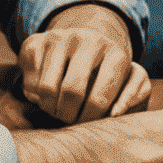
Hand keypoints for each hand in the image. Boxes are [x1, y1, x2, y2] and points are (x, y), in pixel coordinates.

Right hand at [19, 4, 149, 122]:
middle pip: (71, 92)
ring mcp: (60, 38)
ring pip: (46, 89)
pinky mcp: (35, 41)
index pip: (100, 98)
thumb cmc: (108, 73)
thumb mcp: (131, 83)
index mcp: (116, 53)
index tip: (89, 124)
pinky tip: (46, 92)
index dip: (90, 120)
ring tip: (58, 109)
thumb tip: (116, 113)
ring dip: (49, 108)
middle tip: (70, 120)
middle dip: (68, 116)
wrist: (85, 43)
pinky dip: (33, 95)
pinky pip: (28, 81)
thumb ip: (135, 95)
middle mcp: (89, 40)